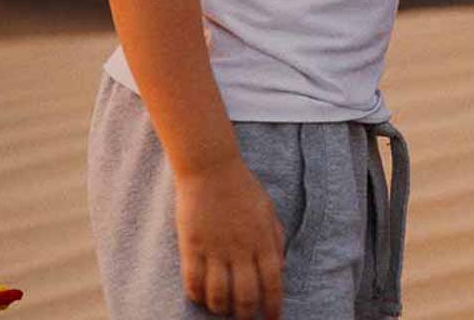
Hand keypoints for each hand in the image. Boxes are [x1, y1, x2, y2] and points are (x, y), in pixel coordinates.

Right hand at [173, 155, 285, 319]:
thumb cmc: (243, 188)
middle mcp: (241, 249)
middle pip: (245, 295)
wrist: (212, 169)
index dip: (273, 306)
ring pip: (218, 294)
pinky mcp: (192, 246)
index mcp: (263, 241)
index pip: (273, 283)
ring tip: (221, 310)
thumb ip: (275, 239)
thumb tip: (281, 268)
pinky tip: (199, 298)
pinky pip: (193, 281)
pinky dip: (197, 295)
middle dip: (245, 314)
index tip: (272, 319)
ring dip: (220, 308)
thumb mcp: (268, 211)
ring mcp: (216, 249)